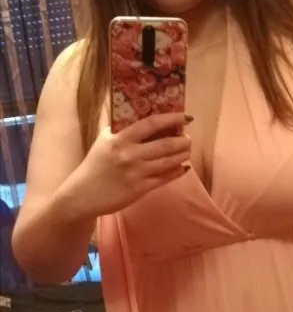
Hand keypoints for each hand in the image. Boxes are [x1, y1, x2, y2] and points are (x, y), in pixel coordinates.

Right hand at [73, 113, 192, 216]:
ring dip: (182, 156)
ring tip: (188, 151)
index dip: (172, 119)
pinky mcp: (140, 189)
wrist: (84, 194)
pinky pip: (164, 178)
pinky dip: (176, 172)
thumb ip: (120, 129)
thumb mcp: (104, 140)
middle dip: (182, 141)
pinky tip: (183, 168)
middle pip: (165, 144)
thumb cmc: (94, 165)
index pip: (151, 124)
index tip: (185, 117)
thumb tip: (140, 117)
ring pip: (168, 162)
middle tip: (188, 138)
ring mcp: (137, 173)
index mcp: (121, 138)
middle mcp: (130, 154)